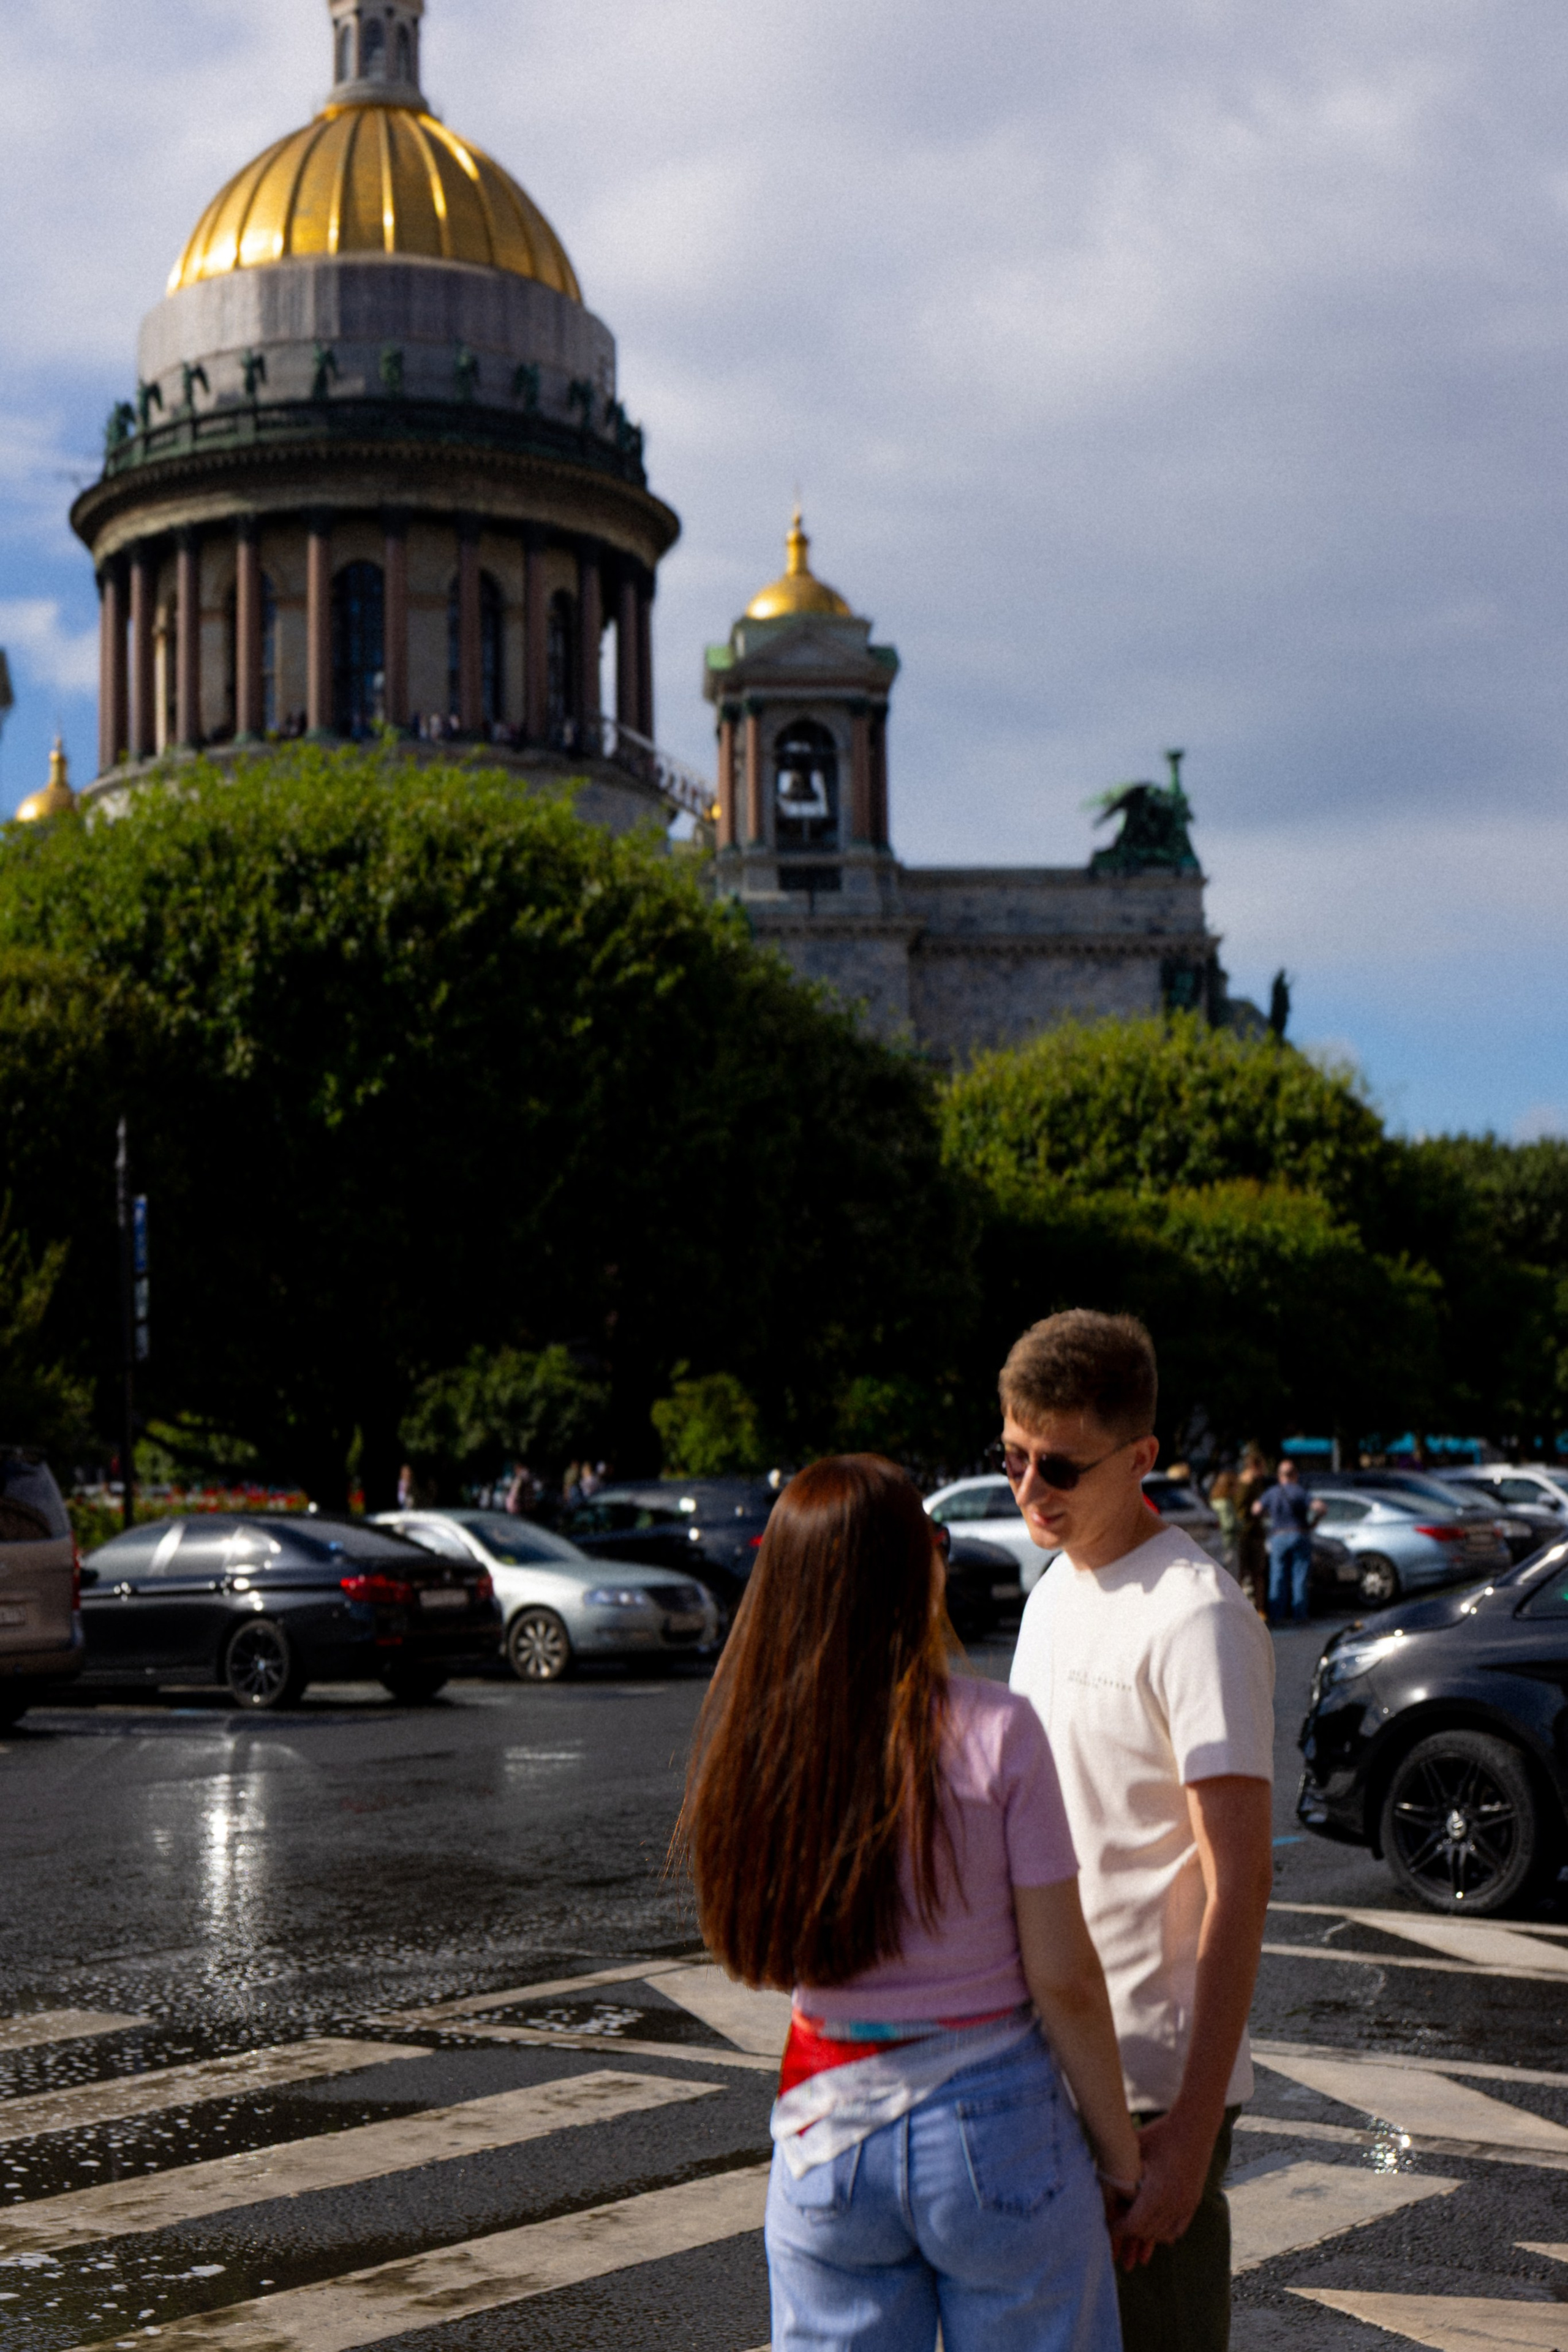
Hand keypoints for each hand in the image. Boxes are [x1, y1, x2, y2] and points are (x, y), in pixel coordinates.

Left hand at [1111, 2111, 1213, 2267]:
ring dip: (1148, 2236)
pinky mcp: (1193, 2201)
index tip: (1108, 2228)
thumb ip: (1118, 2167)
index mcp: (1156, 2193)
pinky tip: (1157, 2234)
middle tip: (1118, 2235)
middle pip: (1148, 2231)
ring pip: (1165, 2233)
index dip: (1119, 2229)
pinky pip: (1179, 2227)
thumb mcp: (1134, 2148)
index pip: (1134, 2224)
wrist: (1194, 2126)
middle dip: (1131, 2236)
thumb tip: (1095, 2176)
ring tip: (1135, 2237)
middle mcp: (1173, 2203)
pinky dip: (1167, 2233)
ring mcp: (1186, 2204)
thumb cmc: (1160, 2134)